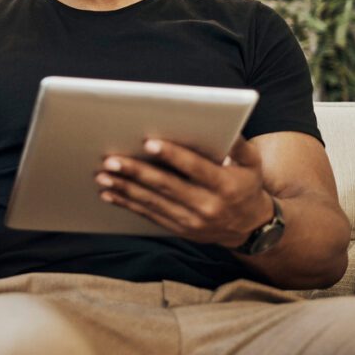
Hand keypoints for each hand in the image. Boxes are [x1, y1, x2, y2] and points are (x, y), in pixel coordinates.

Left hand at [96, 136, 273, 248]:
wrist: (250, 227)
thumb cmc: (246, 185)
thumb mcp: (252, 164)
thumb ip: (239, 144)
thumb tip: (226, 125)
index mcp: (225, 186)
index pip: (195, 168)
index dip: (172, 156)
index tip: (149, 143)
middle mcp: (207, 206)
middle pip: (166, 186)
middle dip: (137, 172)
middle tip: (112, 159)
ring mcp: (191, 221)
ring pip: (153, 202)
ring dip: (125, 188)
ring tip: (103, 175)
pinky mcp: (179, 230)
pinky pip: (149, 216)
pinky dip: (127, 204)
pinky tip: (109, 193)